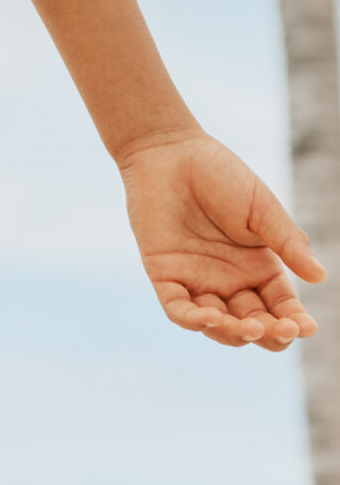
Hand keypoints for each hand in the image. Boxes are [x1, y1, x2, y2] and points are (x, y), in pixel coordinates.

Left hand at [119, 132, 324, 350]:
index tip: (305, 327)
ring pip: (219, 327)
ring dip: (234, 333)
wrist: (168, 151)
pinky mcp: (165, 276)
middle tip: (278, 328)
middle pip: (254, 325)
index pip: (281, 306)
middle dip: (268, 334)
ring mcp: (198, 281)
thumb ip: (287, 241)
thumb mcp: (260, 207)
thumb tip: (320, 276)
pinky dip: (194, 320)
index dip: (294, 321)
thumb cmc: (219, 174)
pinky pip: (179, 310)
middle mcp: (230, 281)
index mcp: (258, 267)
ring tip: (248, 326)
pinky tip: (210, 318)